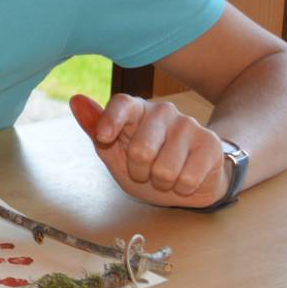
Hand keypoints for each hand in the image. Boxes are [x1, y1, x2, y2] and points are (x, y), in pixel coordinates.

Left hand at [70, 93, 230, 207]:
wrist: (191, 179)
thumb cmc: (147, 165)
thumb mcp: (115, 153)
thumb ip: (95, 129)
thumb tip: (76, 99)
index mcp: (137, 110)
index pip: (123, 104)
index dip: (110, 120)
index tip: (103, 139)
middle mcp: (163, 111)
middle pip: (141, 151)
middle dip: (139, 173)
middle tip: (145, 172)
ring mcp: (189, 125)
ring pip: (165, 169)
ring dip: (161, 183)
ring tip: (166, 176)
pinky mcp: (210, 144)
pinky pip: (187, 179)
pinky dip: (182, 188)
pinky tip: (186, 179)